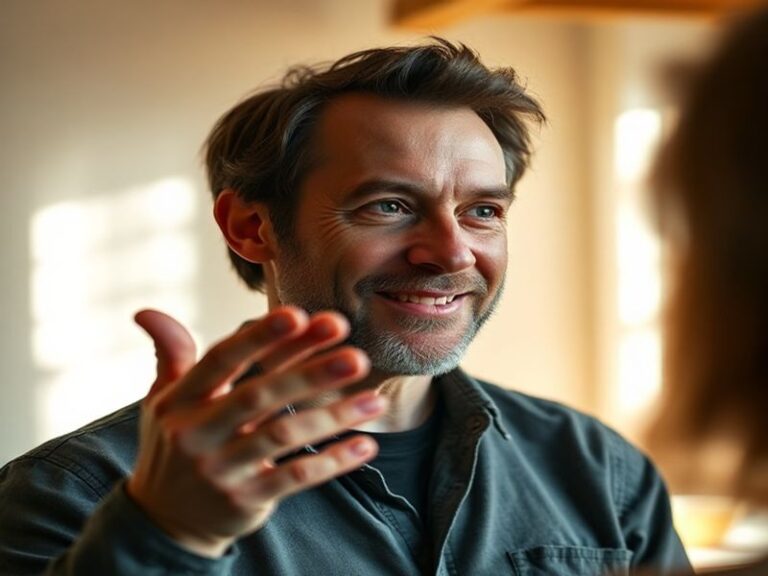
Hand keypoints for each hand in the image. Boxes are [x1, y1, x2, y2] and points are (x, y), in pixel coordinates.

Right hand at [126, 306, 386, 556]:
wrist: (164, 520)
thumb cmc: (174, 444)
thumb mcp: (163, 400)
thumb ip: (170, 354)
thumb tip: (145, 312)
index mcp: (181, 400)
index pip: (222, 359)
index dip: (260, 336)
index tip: (302, 315)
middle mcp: (196, 433)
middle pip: (259, 395)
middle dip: (310, 373)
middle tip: (356, 356)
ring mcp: (220, 470)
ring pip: (283, 436)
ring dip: (332, 417)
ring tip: (376, 400)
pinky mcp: (244, 500)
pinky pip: (294, 479)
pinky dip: (331, 462)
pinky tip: (364, 446)